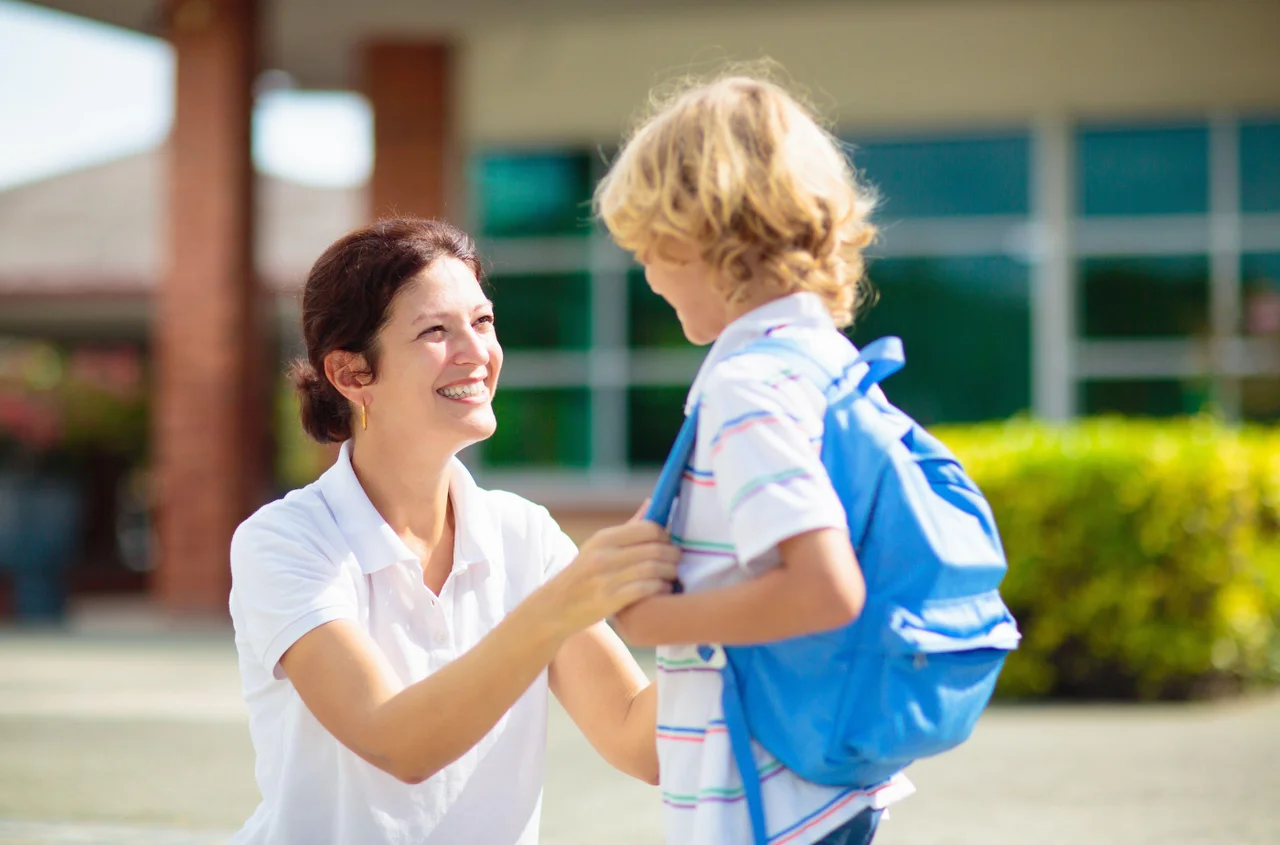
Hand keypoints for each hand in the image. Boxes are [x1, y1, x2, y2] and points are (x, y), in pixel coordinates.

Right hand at [539, 503, 679, 635]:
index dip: (666, 536)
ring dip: (670, 573)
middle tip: (677, 562)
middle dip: (673, 556)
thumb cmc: (584, 575)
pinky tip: (663, 590)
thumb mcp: (599, 547)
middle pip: (655, 549)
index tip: (669, 544)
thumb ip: (629, 528)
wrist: (556, 606)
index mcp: (605, 538)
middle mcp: (605, 555)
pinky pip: (647, 589)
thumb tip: (651, 502)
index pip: (648, 528)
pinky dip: (661, 589)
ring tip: (672, 577)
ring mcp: (606, 578)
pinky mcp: (610, 600)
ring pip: (654, 569)